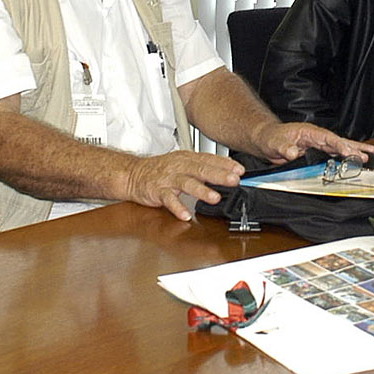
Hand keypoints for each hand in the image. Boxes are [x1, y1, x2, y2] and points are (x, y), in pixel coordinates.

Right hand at [122, 149, 245, 220]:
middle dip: (219, 175)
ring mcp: (168, 179)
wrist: (133, 174)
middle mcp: (179, 167)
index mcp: (187, 159)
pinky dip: (177, 207)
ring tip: (215, 198)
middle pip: (201, 169)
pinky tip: (185, 215)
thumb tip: (228, 173)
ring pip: (186, 183)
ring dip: (201, 190)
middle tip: (234, 180)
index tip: (240, 170)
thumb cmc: (162, 170)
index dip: (225, 164)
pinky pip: (168, 200)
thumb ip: (203, 168)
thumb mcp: (183, 163)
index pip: (209, 159)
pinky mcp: (157, 191)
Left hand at [251, 122, 373, 163]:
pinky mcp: (315, 151)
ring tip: (367, 155)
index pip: (328, 138)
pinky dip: (344, 156)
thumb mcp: (275, 143)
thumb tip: (293, 152)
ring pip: (338, 147)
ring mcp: (317, 143)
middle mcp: (315, 137)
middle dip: (353, 147)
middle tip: (366, 154)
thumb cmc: (270, 138)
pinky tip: (353, 159)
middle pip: (338, 141)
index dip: (339, 145)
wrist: (266, 140)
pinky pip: (333, 153)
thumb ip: (284, 147)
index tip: (349, 152)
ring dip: (352, 151)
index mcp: (309, 132)